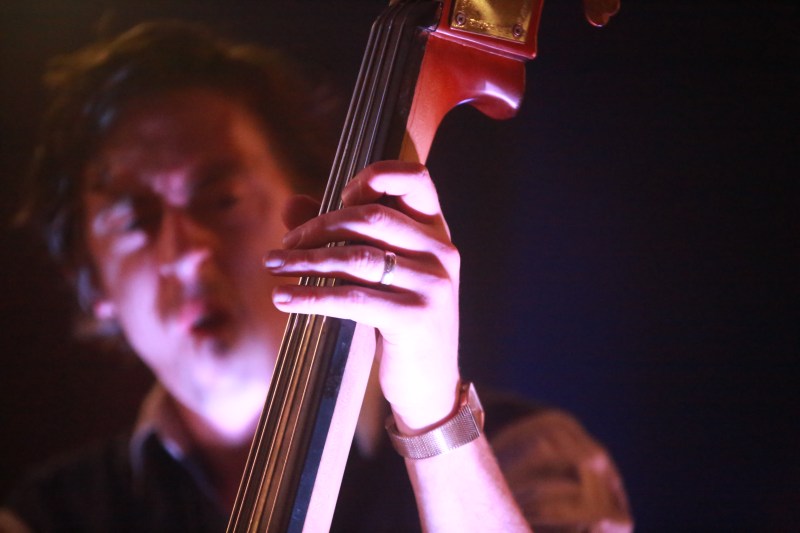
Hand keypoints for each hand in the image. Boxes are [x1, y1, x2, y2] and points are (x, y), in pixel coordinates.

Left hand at [264, 161, 460, 430]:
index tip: (337, 196)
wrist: (431, 382)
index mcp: (436, 231)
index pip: (416, 178)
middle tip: (283, 247)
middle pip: (370, 217)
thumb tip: (291, 203)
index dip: (374, 176)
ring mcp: (432, 284)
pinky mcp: (415, 317)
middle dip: (317, 228)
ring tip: (273, 267)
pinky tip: (284, 299)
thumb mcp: (379, 272)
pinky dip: (311, 296)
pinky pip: (353, 299)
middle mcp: (440, 251)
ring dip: (305, 260)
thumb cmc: (400, 320)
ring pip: (356, 258)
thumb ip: (340, 234)